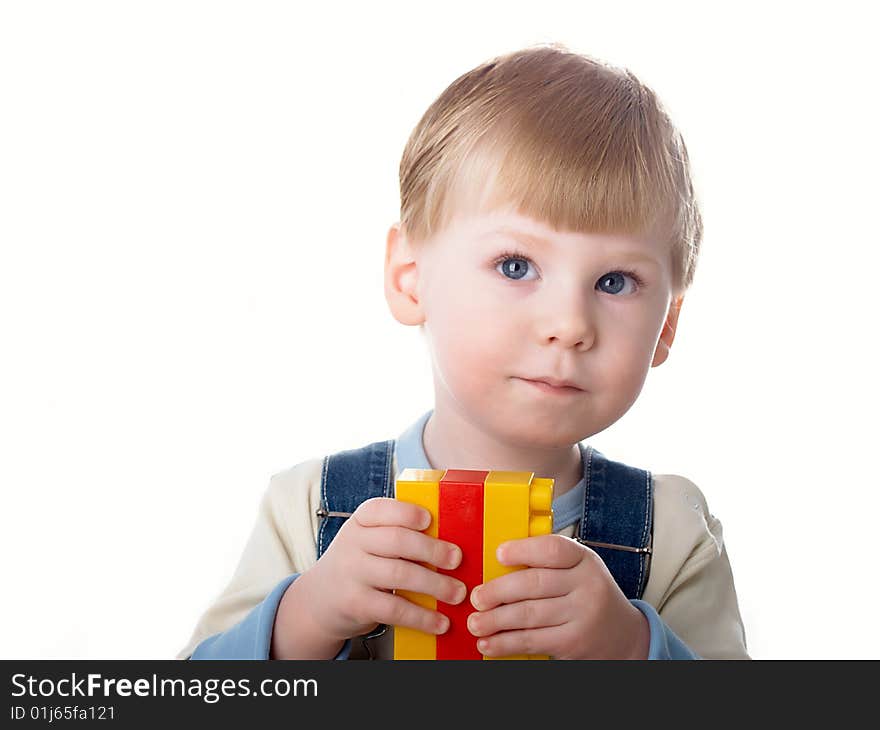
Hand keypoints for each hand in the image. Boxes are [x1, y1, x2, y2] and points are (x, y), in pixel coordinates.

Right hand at [273, 497, 465, 657]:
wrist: (320, 600)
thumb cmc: (359, 564)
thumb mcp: (368, 540)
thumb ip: (397, 533)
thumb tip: (448, 540)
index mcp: (360, 521)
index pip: (381, 509)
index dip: (407, 513)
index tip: (430, 520)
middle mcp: (353, 543)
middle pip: (397, 540)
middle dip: (432, 549)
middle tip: (456, 559)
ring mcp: (352, 574)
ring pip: (399, 574)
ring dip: (435, 585)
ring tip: (457, 593)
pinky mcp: (356, 604)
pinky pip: (394, 608)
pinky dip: (422, 616)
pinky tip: (439, 621)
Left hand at [466, 534, 649, 658]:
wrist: (624, 636)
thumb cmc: (589, 595)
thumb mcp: (578, 570)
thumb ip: (546, 563)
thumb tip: (496, 565)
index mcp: (584, 560)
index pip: (553, 549)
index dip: (523, 550)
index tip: (498, 554)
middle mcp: (587, 585)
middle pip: (534, 583)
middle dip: (498, 591)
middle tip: (476, 597)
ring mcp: (582, 616)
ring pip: (529, 614)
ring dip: (496, 620)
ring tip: (476, 622)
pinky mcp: (573, 643)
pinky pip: (532, 641)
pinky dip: (506, 643)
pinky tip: (489, 643)